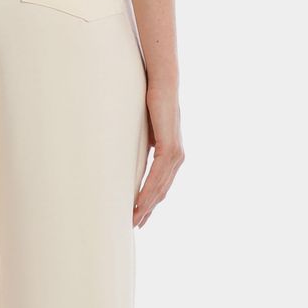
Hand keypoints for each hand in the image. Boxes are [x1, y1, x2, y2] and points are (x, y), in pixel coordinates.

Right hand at [133, 85, 183, 227]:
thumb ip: (144, 145)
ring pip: (160, 187)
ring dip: (147, 205)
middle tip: (134, 225)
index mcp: (172, 154)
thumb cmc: (151, 102)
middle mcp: (177, 157)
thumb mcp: (145, 130)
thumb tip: (130, 156)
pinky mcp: (170, 147)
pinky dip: (148, 191)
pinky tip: (140, 202)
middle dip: (148, 209)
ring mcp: (176, 154)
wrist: (162, 83)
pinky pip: (158, 175)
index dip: (150, 201)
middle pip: (162, 191)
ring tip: (134, 218)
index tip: (139, 216)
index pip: (161, 184)